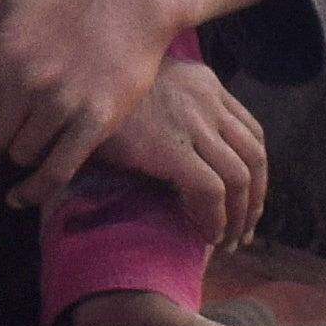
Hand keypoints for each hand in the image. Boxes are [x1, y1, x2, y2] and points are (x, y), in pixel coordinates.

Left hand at [0, 0, 191, 209]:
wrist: (133, 2)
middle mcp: (29, 79)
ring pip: (20, 154)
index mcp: (2, 52)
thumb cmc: (64, 0)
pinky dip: (34, 190)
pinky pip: (56, 170)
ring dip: (22, 149)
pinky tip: (19, 196)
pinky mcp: (96, 121)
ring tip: (34, 129)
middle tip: (13, 118)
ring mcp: (63, 103)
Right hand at [97, 51, 271, 244]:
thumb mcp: (146, 89)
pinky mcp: (171, 147)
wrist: (70, 85)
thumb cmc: (99, 93)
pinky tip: (205, 234)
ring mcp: (192, 121)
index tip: (246, 201)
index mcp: (204, 83)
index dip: (255, 174)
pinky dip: (215, 218)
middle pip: (254, 157)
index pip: (251, 133)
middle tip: (242, 232)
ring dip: (238, 217)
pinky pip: (211, 191)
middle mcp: (207, 98)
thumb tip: (187, 153)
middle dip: (254, 201)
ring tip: (225, 242)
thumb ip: (173, 111)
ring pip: (239, 178)